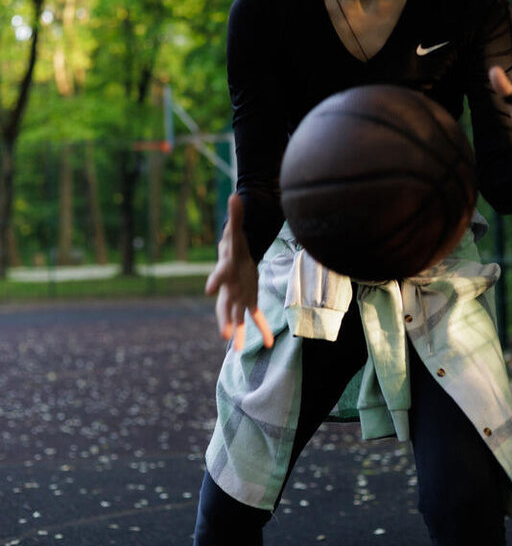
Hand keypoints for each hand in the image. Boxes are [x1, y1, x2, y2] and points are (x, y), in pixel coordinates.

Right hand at [205, 193, 273, 351]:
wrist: (235, 255)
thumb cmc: (235, 243)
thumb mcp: (236, 229)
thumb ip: (236, 214)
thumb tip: (236, 194)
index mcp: (225, 270)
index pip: (218, 274)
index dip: (214, 280)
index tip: (208, 288)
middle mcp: (229, 287)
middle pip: (224, 304)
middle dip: (225, 318)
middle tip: (224, 334)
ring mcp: (238, 296)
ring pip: (237, 316)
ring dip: (240, 332)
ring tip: (239, 351)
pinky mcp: (249, 299)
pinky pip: (256, 316)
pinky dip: (262, 328)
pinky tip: (269, 343)